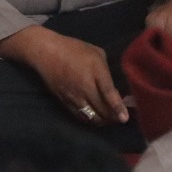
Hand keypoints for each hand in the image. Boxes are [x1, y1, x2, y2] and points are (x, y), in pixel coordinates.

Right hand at [0, 25, 127, 124]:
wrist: (46, 52)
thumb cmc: (74, 49)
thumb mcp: (96, 54)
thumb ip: (107, 70)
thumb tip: (115, 84)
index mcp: (96, 73)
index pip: (109, 95)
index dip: (118, 108)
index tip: (125, 118)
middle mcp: (85, 88)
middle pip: (102, 111)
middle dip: (113, 118)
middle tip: (120, 118)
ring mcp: (74, 97)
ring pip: (91, 117)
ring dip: (102, 121)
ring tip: (109, 120)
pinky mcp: (64, 101)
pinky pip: (79, 116)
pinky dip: (89, 119)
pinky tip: (94, 117)